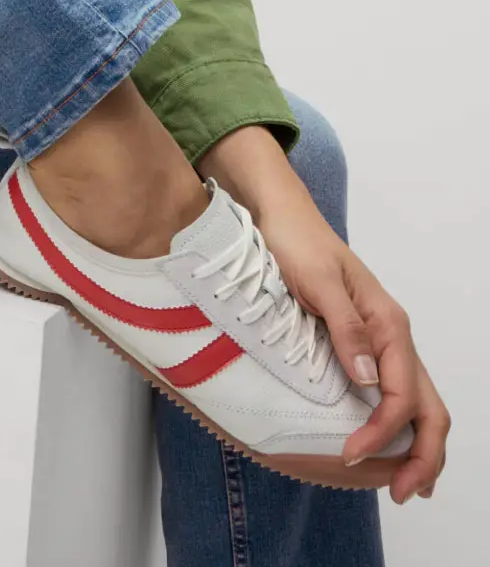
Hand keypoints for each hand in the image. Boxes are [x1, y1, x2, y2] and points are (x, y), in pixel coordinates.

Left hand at [254, 187, 450, 504]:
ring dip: (418, 445)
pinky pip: (394, 390)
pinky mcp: (362, 341)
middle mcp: (392, 334)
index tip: (349, 456)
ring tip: (405, 484)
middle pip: (428, 405)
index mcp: (388, 322)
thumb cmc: (296, 242)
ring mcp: (381, 339)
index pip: (401, 393)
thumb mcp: (316, 280)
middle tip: (401, 494)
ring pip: (419, 401)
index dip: (382, 433)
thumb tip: (369, 379)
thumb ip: (345, 327)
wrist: (281, 215)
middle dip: (422, 454)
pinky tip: (386, 445)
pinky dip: (400, 425)